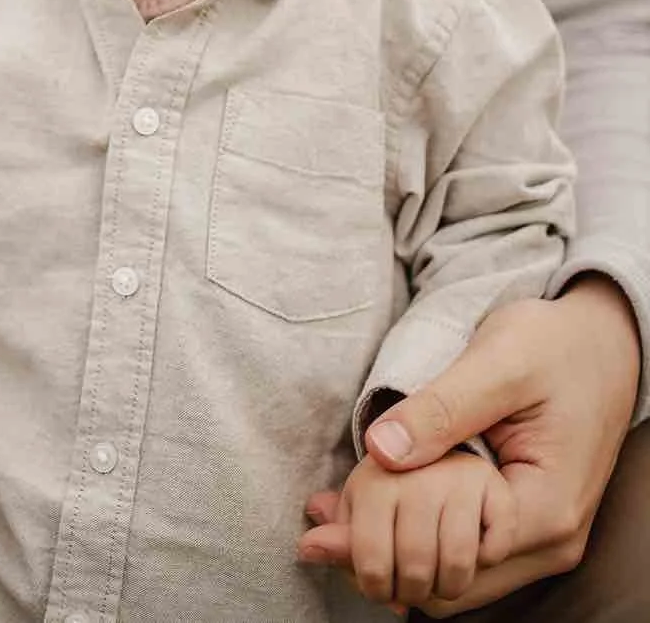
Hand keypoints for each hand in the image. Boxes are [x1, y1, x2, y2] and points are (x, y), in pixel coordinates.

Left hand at [300, 279, 639, 615]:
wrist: (605, 340)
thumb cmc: (556, 344)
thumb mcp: (498, 363)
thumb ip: (442, 409)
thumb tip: (379, 451)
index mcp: (545, 509)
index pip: (451, 561)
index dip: (384, 543)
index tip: (327, 516)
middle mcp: (550, 541)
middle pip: (451, 582)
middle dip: (382, 557)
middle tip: (316, 522)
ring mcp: (542, 537)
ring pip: (457, 574)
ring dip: (398, 550)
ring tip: (332, 516)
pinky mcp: (526, 522)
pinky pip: (467, 549)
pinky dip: (421, 536)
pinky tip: (376, 507)